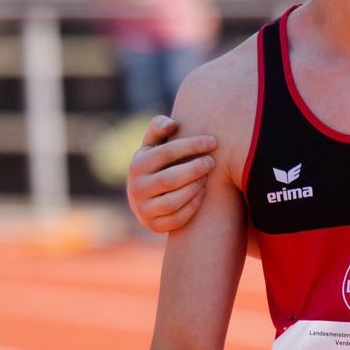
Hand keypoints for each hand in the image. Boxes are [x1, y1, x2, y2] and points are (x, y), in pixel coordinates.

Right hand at [128, 115, 216, 233]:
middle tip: (212, 162)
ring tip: (207, 178)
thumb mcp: (153, 144)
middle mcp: (136, 188)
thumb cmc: (156, 163)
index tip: (213, 141)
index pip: (166, 153)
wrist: (145, 196)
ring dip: (194, 189)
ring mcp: (143, 209)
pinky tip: (202, 194)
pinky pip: (176, 219)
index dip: (192, 145)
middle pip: (169, 179)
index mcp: (137, 164)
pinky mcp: (153, 225)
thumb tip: (172, 124)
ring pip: (172, 202)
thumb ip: (159, 128)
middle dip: (194, 169)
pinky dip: (192, 207)